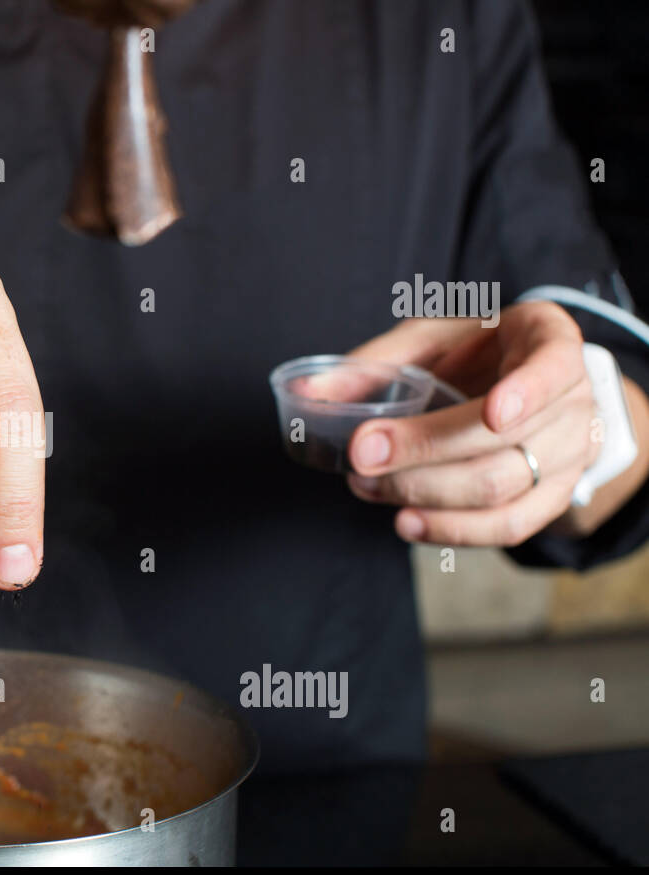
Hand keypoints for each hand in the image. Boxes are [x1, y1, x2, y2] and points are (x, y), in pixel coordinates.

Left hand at [343, 303, 600, 546]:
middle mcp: (573, 398)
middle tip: (361, 456)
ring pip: (501, 488)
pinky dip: (452, 530)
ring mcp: (571, 452)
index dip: (528, 392)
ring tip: (368, 487)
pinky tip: (406, 523)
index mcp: (548, 340)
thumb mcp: (427, 340)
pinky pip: (509, 527)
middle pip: (504, 440)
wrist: (519, 385)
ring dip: (425, 493)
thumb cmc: (471, 353)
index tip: (493, 413)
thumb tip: (304, 395)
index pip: (554, 364)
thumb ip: (371, 364)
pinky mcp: (555, 496)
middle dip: (424, 452)